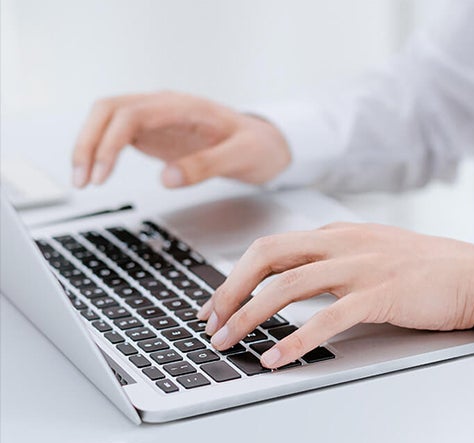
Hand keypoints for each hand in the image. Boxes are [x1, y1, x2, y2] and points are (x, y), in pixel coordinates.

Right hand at [71, 91, 290, 187]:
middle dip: (88, 142)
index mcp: (184, 107)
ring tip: (84, 181)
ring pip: (107, 119)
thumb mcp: (242, 156)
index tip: (102, 173)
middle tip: (83, 180)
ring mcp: (157, 117)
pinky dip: (101, 151)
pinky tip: (98, 173)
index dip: (110, 142)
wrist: (265, 142)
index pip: (131, 113)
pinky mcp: (154, 132)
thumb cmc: (257, 145)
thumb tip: (166, 178)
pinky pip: (117, 133)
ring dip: (89, 146)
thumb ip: (206, 166)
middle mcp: (165, 106)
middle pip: (109, 110)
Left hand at [198, 222, 473, 367]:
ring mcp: (361, 267)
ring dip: (250, 316)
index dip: (236, 275)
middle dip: (230, 290)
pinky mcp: (380, 295)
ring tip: (229, 343)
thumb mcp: (373, 253)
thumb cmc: (428, 270)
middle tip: (210, 321)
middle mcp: (343, 244)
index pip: (272, 248)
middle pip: (268, 256)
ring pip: (288, 286)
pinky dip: (295, 340)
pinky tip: (277, 358)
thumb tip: (295, 285)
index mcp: (338, 234)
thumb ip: (335, 262)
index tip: (217, 304)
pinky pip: (326, 318)